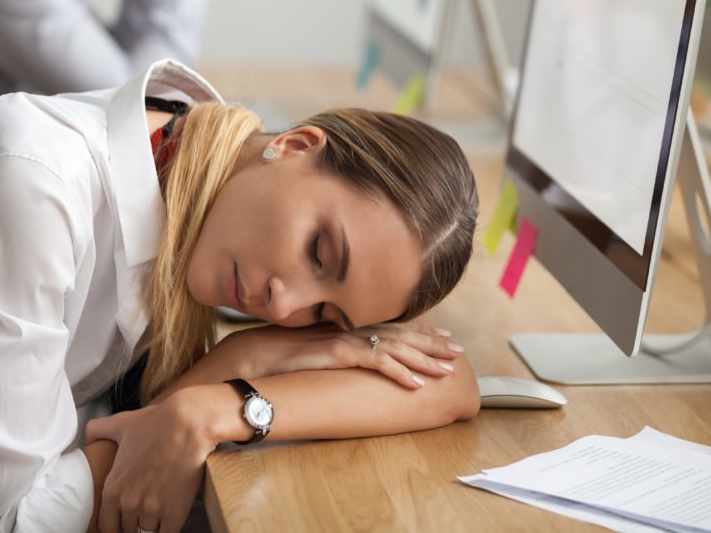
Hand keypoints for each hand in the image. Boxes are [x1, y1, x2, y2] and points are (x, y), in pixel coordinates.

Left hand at [85, 390, 216, 532]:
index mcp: (113, 488)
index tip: (125, 521)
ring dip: (154, 523)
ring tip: (161, 510)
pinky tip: (172, 518)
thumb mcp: (121, 424)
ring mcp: (152, 510)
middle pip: (129, 530)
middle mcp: (129, 503)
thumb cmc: (156, 423)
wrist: (188, 424)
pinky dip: (168, 528)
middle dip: (137, 522)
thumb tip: (88, 437)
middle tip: (146, 510)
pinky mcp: (175, 513)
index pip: (107, 526)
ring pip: (149, 532)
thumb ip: (98, 430)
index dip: (116, 525)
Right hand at [218, 320, 463, 389]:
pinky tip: (416, 385)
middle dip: (431, 343)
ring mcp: (345, 339)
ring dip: (424, 360)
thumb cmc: (280, 357)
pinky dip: (400, 373)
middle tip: (457, 351)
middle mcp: (350, 329)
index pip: (391, 326)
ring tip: (447, 371)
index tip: (442, 335)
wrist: (253, 356)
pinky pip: (376, 362)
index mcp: (347, 327)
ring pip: (396, 348)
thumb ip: (336, 351)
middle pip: (401, 334)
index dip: (418, 330)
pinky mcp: (338, 353)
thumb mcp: (316, 352)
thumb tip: (351, 358)